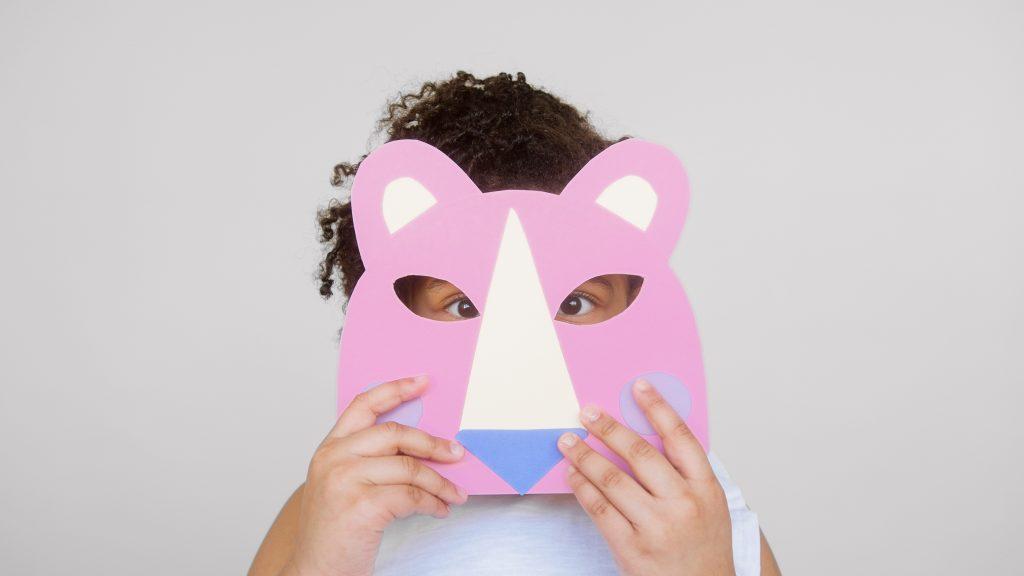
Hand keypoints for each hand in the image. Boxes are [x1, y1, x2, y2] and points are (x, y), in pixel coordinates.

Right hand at [283, 376, 467, 575]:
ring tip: (454, 494)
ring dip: (440, 482)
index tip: (422, 381)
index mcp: (329, 449)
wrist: (314, 572)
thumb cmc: (333, 532)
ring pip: (409, 467)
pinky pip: (411, 496)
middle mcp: (333, 459)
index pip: (363, 404)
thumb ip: (369, 460)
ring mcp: (345, 481)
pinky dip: (433, 503)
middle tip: (457, 453)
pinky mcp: (361, 506)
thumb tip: (419, 446)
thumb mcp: (342, 484)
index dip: (395, 389)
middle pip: (395, 433)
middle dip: (433, 443)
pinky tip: (439, 510)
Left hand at [557, 379, 733, 575]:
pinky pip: (599, 509)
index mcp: (706, 488)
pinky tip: (573, 474)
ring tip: (568, 441)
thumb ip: (684, 473)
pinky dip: (582, 487)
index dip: (658, 408)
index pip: (680, 437)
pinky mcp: (632, 548)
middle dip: (608, 428)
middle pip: (639, 454)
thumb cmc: (705, 548)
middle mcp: (682, 504)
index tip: (638, 387)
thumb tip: (647, 433)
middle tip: (587, 413)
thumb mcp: (710, 506)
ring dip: (585, 455)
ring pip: (612, 479)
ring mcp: (656, 527)